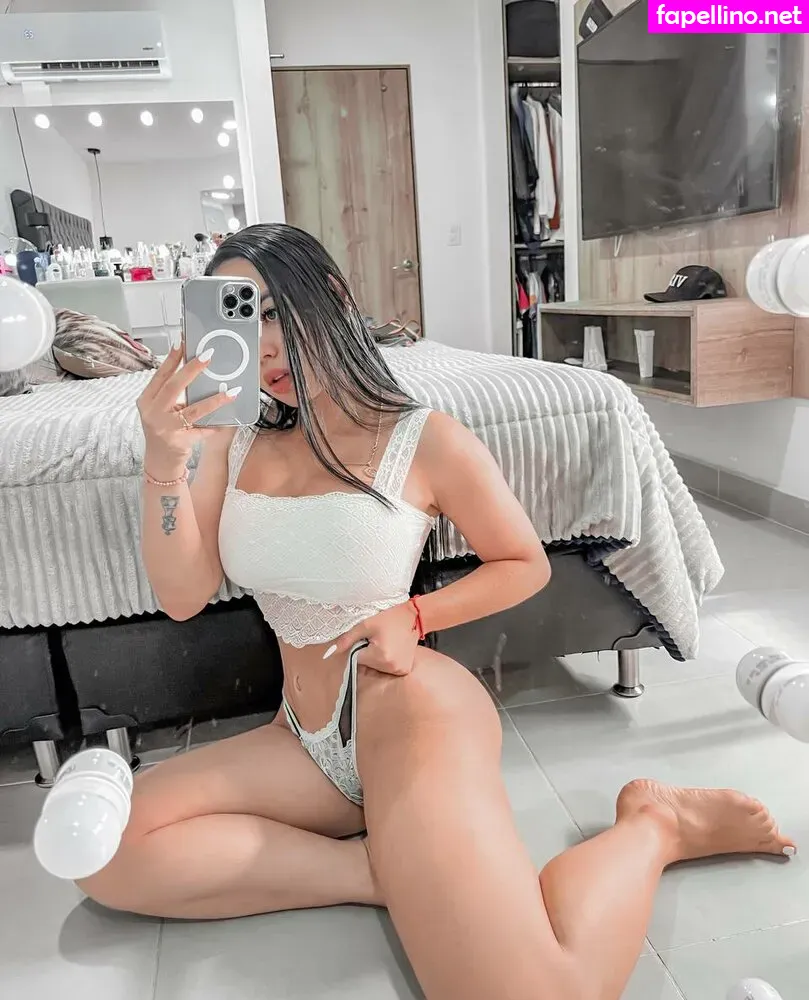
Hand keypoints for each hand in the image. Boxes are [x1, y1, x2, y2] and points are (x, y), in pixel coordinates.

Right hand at [137, 345, 234, 476]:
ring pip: (193, 410)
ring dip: (215, 400)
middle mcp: (153, 412)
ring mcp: (165, 428)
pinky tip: (226, 422)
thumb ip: (172, 394)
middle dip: (192, 369)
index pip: (160, 375)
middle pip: (173, 386)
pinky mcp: (179, 442)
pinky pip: (202, 431)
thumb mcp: (160, 410)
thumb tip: (194, 370)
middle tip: (209, 355)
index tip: (183, 342)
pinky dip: (214, 426)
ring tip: (232, 391)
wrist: (160, 462)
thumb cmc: (163, 430)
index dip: (171, 359)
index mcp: (147, 400)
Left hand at [327, 602, 419, 675]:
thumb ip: (347, 640)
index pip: (357, 658)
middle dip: (368, 653)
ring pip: (376, 667)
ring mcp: (399, 670)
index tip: (369, 637)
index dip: (360, 646)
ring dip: (377, 657)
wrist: (414, 617)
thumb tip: (329, 653)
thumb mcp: (365, 625)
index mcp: (380, 657)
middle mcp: (391, 667)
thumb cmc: (389, 618)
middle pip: (367, 664)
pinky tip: (392, 648)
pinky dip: (386, 660)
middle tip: (378, 639)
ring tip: (386, 642)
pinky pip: (387, 668)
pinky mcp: (404, 670)